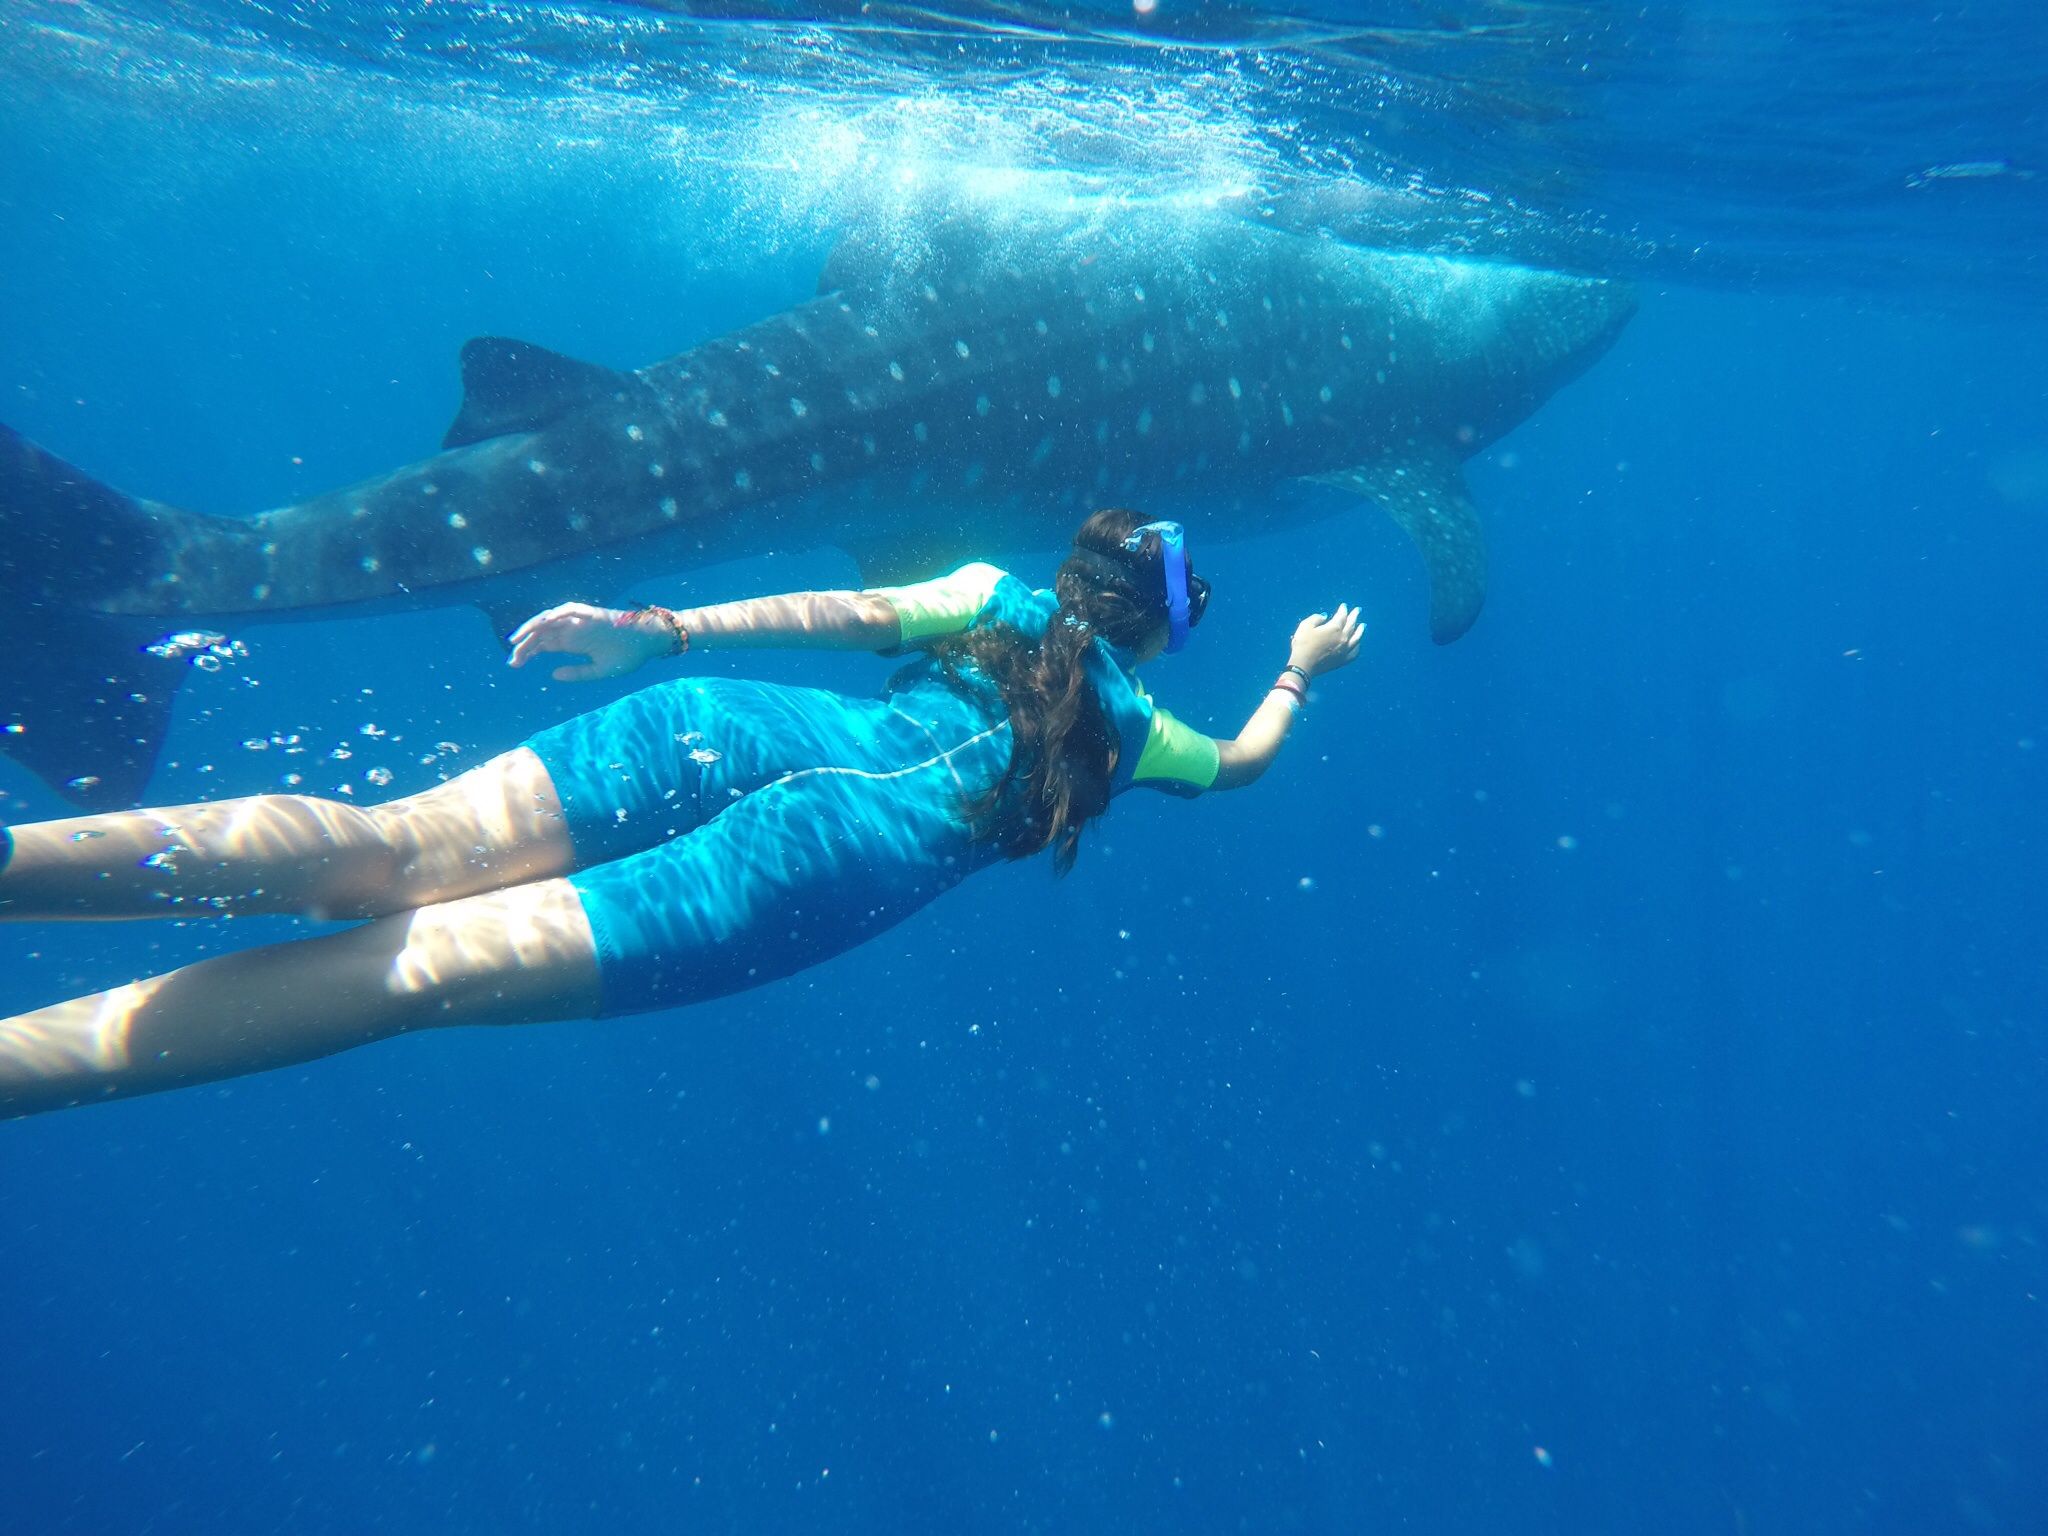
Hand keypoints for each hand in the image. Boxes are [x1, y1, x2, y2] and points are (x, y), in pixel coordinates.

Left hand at [507, 603, 669, 681]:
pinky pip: (567, 610)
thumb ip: (577, 673)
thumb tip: (553, 675)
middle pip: (541, 634)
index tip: (514, 664)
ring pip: (548, 621)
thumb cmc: (628, 656)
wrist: (648, 642)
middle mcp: (572, 630)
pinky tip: (540, 625)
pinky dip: (553, 615)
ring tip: (516, 641)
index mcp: (573, 643)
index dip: (527, 652)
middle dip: (524, 645)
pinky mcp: (589, 613)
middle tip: (512, 660)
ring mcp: (579, 621)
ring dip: (531, 628)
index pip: (543, 645)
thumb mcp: (599, 671)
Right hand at [1288, 603, 1365, 677]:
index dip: (1343, 610)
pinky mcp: (1343, 660)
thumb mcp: (1305, 626)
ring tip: (1363, 625)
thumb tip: (1325, 616)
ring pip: (1356, 638)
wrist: (1303, 665)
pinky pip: (1354, 652)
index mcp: (1334, 628)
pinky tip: (1358, 644)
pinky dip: (1358, 646)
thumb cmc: (1303, 644)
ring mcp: (1344, 650)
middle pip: (1351, 624)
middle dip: (1354, 616)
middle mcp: (1342, 638)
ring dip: (1360, 630)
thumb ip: (1316, 618)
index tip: (1344, 606)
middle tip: (1357, 610)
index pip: (1342, 616)